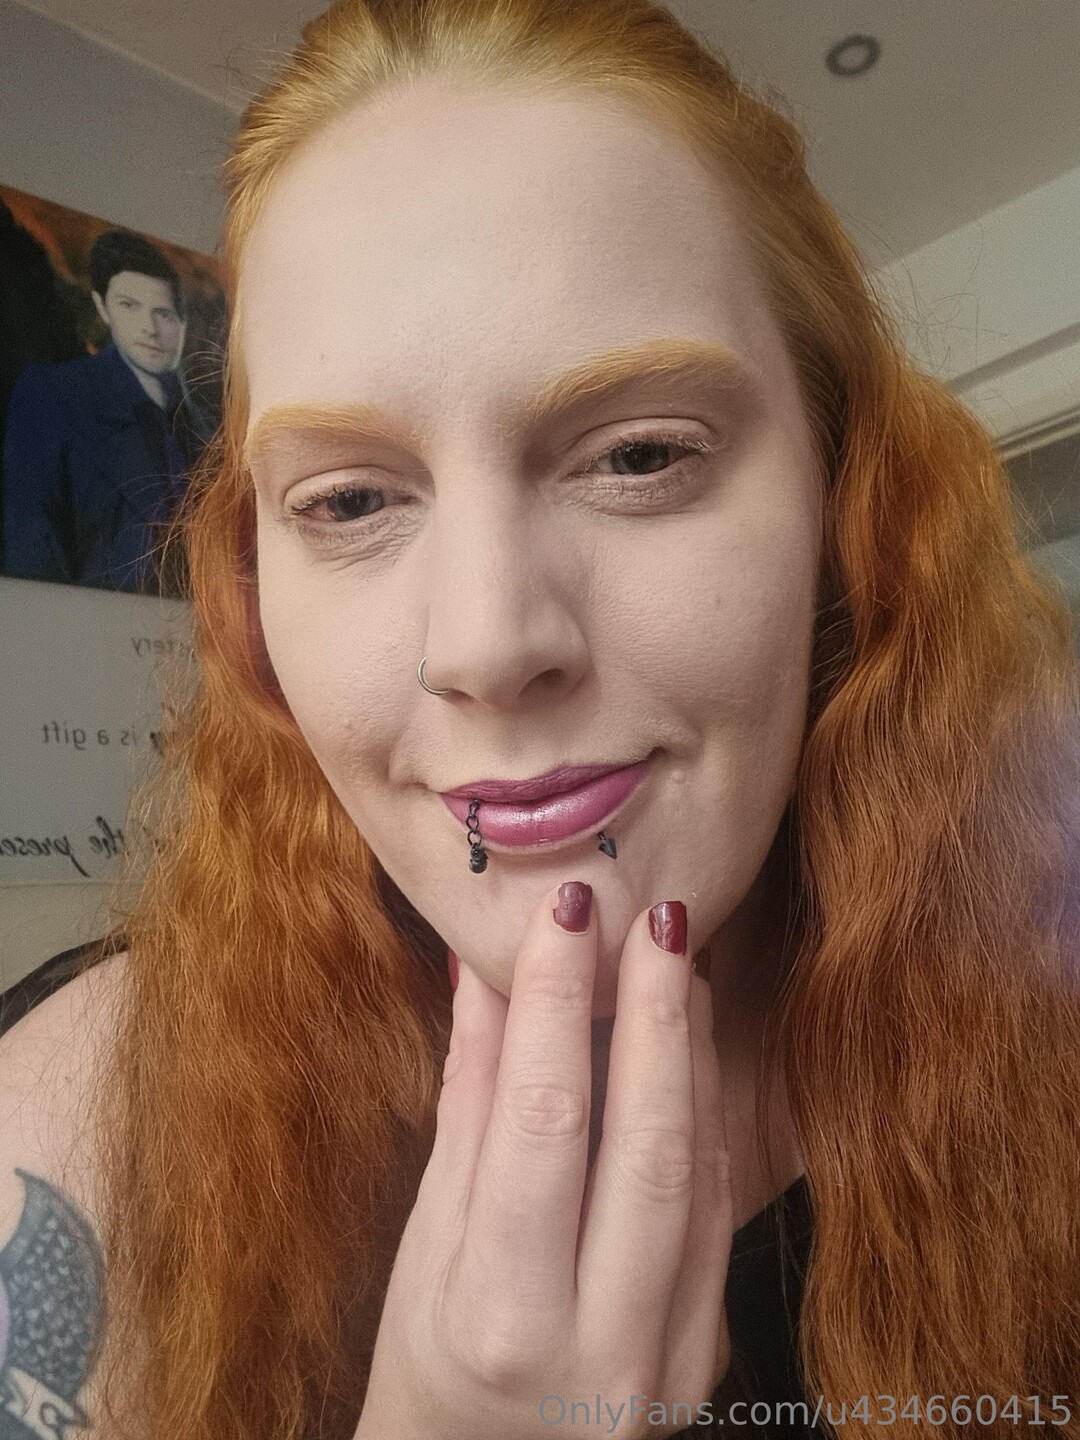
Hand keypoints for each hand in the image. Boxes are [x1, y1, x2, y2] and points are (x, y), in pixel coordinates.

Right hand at [357, 881, 732, 1439]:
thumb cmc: (425, 1368)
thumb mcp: (427, 1241)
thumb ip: (471, 1100)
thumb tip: (487, 971)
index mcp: (504, 1316)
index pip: (543, 1124)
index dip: (558, 1003)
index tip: (567, 910)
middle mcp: (601, 1345)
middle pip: (645, 1146)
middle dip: (656, 1015)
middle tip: (657, 915)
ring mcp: (669, 1362)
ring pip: (698, 1177)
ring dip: (694, 1057)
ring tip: (680, 962)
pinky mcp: (705, 1357)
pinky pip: (715, 1219)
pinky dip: (704, 1121)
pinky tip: (692, 1050)